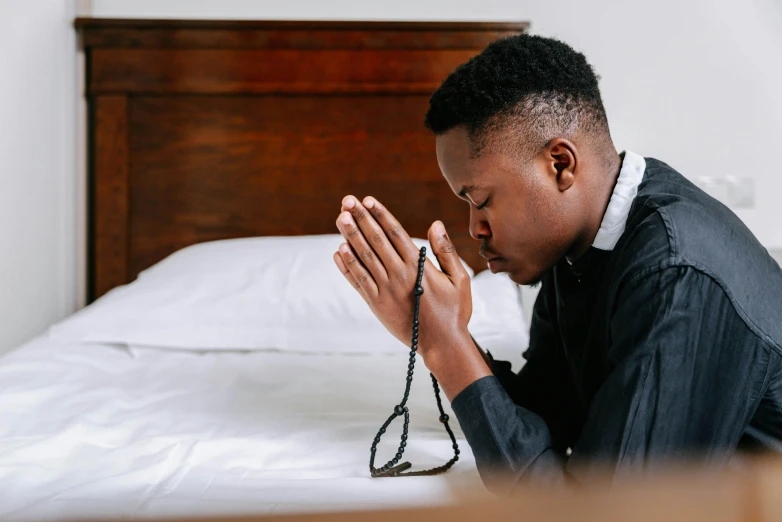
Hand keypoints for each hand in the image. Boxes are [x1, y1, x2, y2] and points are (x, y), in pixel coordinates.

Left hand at [333, 195, 471, 358]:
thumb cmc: (455, 312)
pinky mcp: (377, 305)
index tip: (367, 200)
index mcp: (418, 266)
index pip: (395, 233)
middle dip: (360, 219)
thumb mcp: (459, 279)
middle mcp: (399, 275)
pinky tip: (338, 251)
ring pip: (364, 258)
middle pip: (375, 241)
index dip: (380, 215)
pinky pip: (358, 281)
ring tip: (341, 218)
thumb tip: (435, 224)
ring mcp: (385, 290)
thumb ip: (446, 251)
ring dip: (350, 237)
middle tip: (347, 201)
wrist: (442, 345)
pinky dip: (347, 266)